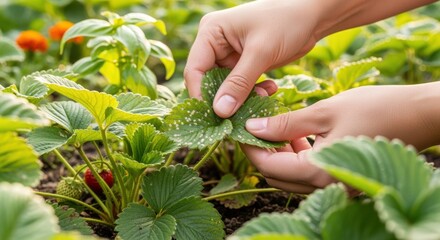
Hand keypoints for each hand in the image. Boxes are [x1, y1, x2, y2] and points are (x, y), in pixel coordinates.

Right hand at [184, 0, 319, 117]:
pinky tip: (270, 89)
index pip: (195, 70)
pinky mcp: (244, 64)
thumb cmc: (286, 22)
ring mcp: (229, 55)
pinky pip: (241, 86)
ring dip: (243, 97)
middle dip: (225, 98)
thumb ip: (239, 83)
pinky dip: (253, 92)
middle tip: (240, 114)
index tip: (215, 116)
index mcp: (211, 32)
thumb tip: (220, 111)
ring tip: (263, 96)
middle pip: (208, 81)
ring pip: (226, 87)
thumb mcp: (261, 52)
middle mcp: (215, 44)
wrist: (312, 15)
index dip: (202, 95)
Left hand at [242, 83, 439, 192]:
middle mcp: (324, 185)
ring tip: (274, 125)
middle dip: (260, 150)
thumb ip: (285, 124)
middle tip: (253, 124)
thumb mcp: (324, 112)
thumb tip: (252, 127)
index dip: (249, 147)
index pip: (268, 166)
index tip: (240, 126)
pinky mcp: (341, 176)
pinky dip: (296, 154)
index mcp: (318, 171)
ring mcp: (334, 184)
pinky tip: (295, 133)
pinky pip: (308, 171)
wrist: (419, 115)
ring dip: (278, 152)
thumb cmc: (376, 109)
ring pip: (291, 174)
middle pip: (276, 175)